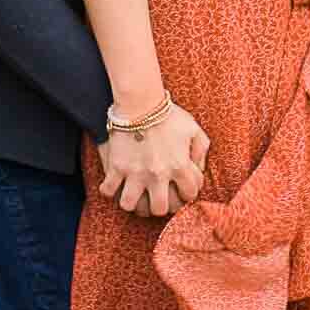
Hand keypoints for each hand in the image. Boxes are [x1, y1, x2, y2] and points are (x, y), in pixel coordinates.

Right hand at [97, 100, 209, 216]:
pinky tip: (114, 185)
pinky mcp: (117, 166)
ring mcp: (135, 172)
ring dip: (132, 203)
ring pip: (130, 205)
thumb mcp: (193, 128)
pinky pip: (108, 190)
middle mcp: (158, 174)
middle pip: (160, 208)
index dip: (187, 193)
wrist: (140, 101)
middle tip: (158, 197)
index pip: (190, 194)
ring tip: (134, 195)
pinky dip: (109, 190)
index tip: (181, 188)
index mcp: (180, 166)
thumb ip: (201, 150)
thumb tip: (198, 168)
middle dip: (160, 206)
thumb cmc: (168, 114)